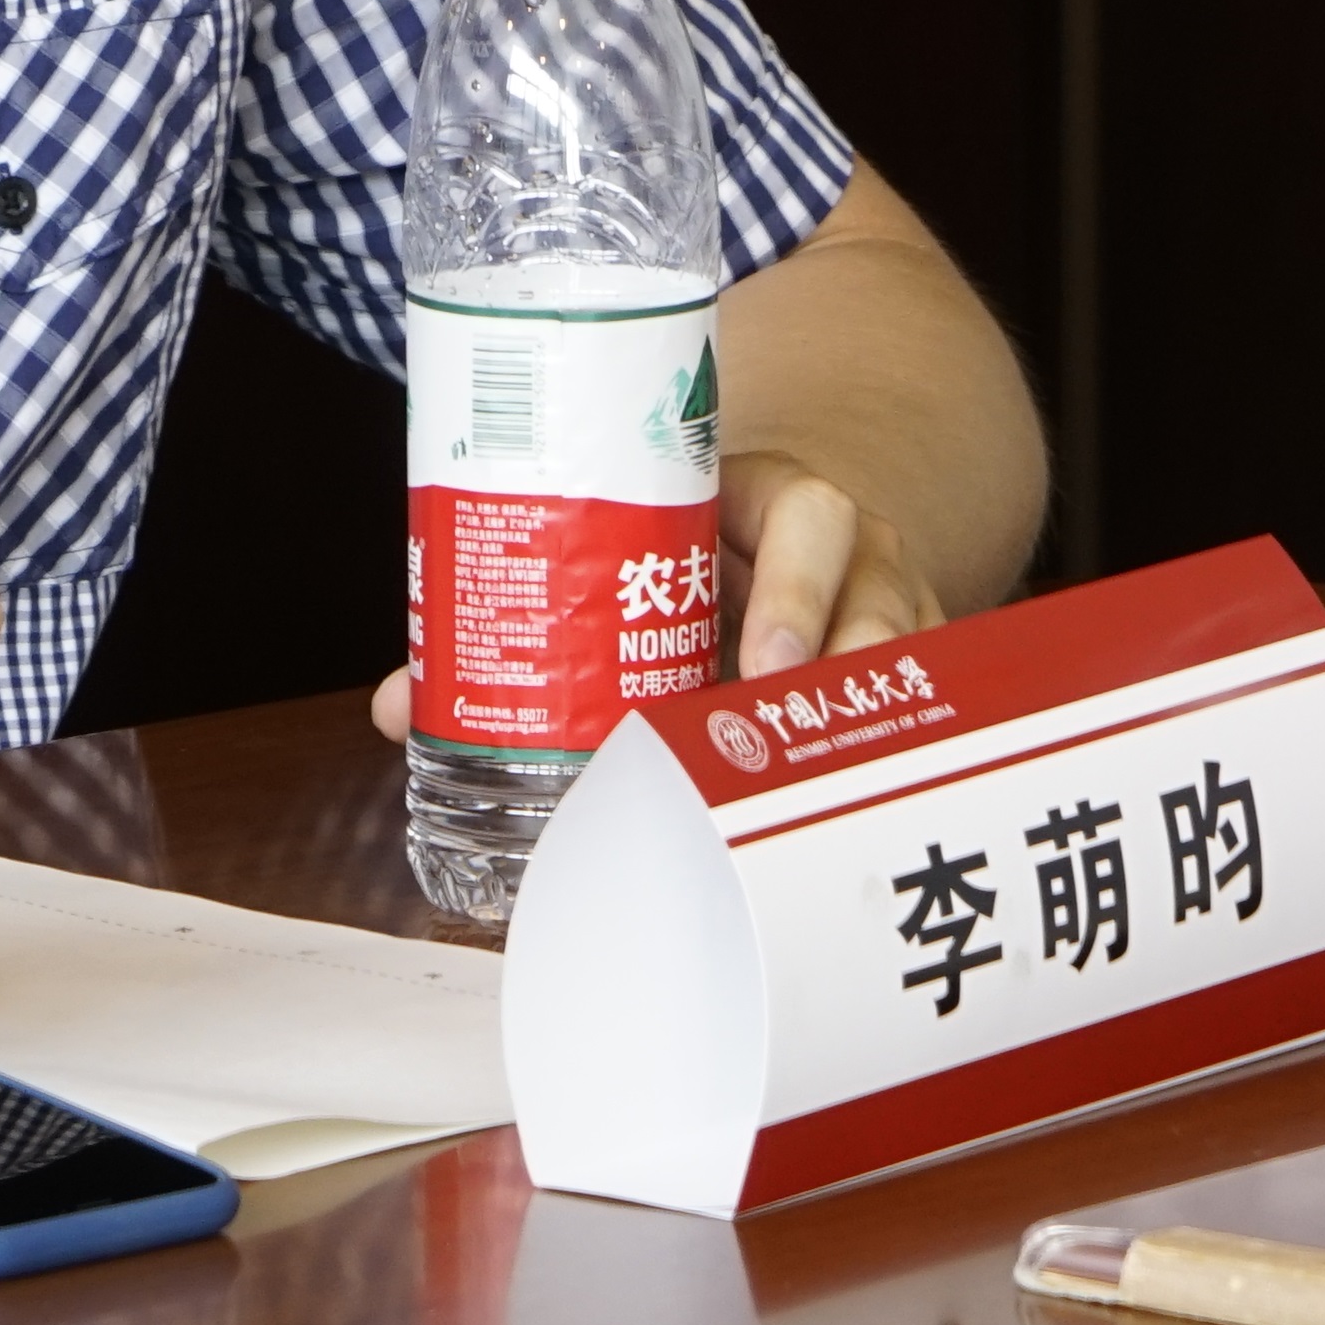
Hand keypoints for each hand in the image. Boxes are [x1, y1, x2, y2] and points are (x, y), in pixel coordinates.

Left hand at [360, 449, 952, 739]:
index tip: (750, 653)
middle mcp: (849, 554)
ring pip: (909, 663)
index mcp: (773, 503)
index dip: (787, 586)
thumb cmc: (694, 556)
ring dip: (861, 725)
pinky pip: (928, 719)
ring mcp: (892, 614)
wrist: (799, 535)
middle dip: (829, 665)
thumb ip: (526, 620)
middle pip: (871, 593)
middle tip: (774, 731)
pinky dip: (890, 767)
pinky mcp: (915, 679)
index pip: (805, 514)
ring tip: (810, 786)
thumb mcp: (632, 556)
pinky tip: (853, 822)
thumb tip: (397, 705)